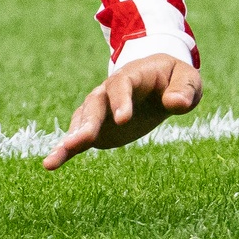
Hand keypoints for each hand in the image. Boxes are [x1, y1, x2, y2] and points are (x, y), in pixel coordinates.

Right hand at [42, 54, 202, 169]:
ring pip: (82, 121)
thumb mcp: (187, 79)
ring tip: (53, 160)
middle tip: (80, 141)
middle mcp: (109, 91)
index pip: (122, 84)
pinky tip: (51, 163)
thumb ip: (184, 89)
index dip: (121, 100)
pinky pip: (78, 138)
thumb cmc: (174, 79)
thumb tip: (176, 103)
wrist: (159, 81)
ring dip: (70, 139)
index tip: (123, 119)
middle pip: (95, 104)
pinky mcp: (97, 128)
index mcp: (132, 75)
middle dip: (88, 122)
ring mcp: (100, 109)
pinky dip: (65, 150)